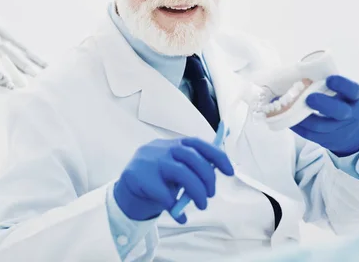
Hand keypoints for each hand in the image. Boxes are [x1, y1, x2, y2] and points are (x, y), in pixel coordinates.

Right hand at [114, 137, 233, 223]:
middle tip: (210, 195)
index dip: (217, 156)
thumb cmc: (157, 178)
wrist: (128, 188)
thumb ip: (191, 169)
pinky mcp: (139, 177)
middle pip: (193, 158)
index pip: (199, 144)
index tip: (230, 171)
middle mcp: (163, 149)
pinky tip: (179, 215)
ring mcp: (151, 162)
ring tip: (201, 205)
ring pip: (182, 173)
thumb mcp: (174, 169)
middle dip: (208, 178)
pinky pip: (165, 194)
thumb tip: (213, 177)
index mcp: (174, 145)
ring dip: (197, 192)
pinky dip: (176, 207)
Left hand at [290, 75, 358, 156]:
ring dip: (303, 117)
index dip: (342, 85)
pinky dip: (297, 127)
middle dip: (323, 104)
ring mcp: (340, 129)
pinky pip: (310, 135)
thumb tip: (301, 76)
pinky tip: (287, 119)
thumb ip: (329, 85)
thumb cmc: (342, 102)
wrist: (354, 130)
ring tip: (289, 108)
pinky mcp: (328, 140)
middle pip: (339, 111)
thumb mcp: (344, 92)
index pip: (353, 90)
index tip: (329, 79)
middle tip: (309, 98)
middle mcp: (351, 114)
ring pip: (321, 126)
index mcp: (356, 97)